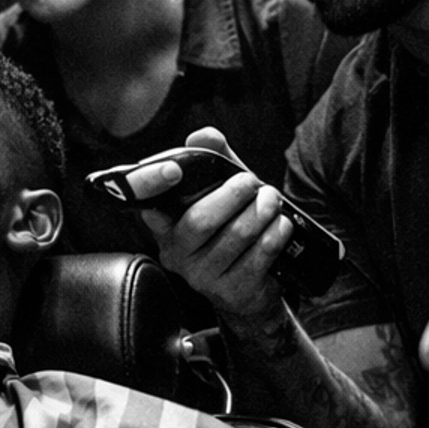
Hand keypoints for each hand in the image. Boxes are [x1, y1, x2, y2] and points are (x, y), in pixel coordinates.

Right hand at [135, 126, 295, 342]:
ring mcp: (204, 278)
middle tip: (253, 182)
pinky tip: (280, 224)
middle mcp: (178, 255)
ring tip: (272, 201)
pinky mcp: (233, 292)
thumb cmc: (232, 229)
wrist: (253, 286)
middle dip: (234, 194)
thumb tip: (203, 135)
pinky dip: (276, 232)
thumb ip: (214, 160)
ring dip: (263, 210)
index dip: (153, 184)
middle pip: (202, 220)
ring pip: (237, 234)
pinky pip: (261, 253)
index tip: (174, 169)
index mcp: (165, 227)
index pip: (148, 203)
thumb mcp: (221, 192)